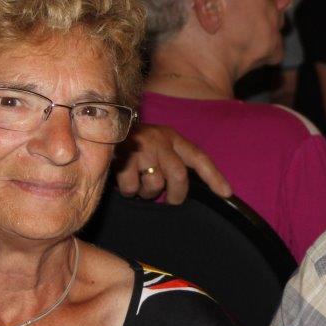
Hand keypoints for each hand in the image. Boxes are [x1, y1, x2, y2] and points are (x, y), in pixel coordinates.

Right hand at [113, 124, 231, 204]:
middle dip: (176, 194)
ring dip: (147, 192)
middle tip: (168, 200)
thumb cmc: (132, 143)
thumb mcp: (157, 145)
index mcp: (172, 137)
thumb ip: (172, 160)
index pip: (199, 158)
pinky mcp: (123, 156)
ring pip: (155, 184)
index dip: (214, 177)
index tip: (227, 193)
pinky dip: (128, 190)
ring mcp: (142, 147)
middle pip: (179, 176)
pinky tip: (124, 182)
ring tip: (139, 185)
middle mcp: (160, 140)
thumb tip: (183, 188)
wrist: (98, 125)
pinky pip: (132, 186)